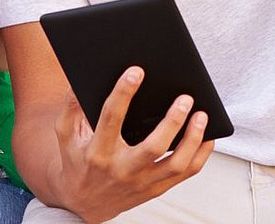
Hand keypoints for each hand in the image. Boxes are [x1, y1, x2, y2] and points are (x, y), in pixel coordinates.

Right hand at [52, 66, 215, 222]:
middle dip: (172, 122)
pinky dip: (201, 153)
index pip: (111, 119)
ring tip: (202, 114)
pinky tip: (207, 134)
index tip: (136, 71)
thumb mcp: (67, 136)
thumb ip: (71, 107)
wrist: (81, 204)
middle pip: (152, 147)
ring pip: (176, 164)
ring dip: (193, 139)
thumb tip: (80, 80)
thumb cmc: (77, 161)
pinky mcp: (156, 188)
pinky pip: (186, 173)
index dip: (123, 93)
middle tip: (185, 98)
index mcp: (98, 152)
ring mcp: (142, 181)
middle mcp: (122, 169)